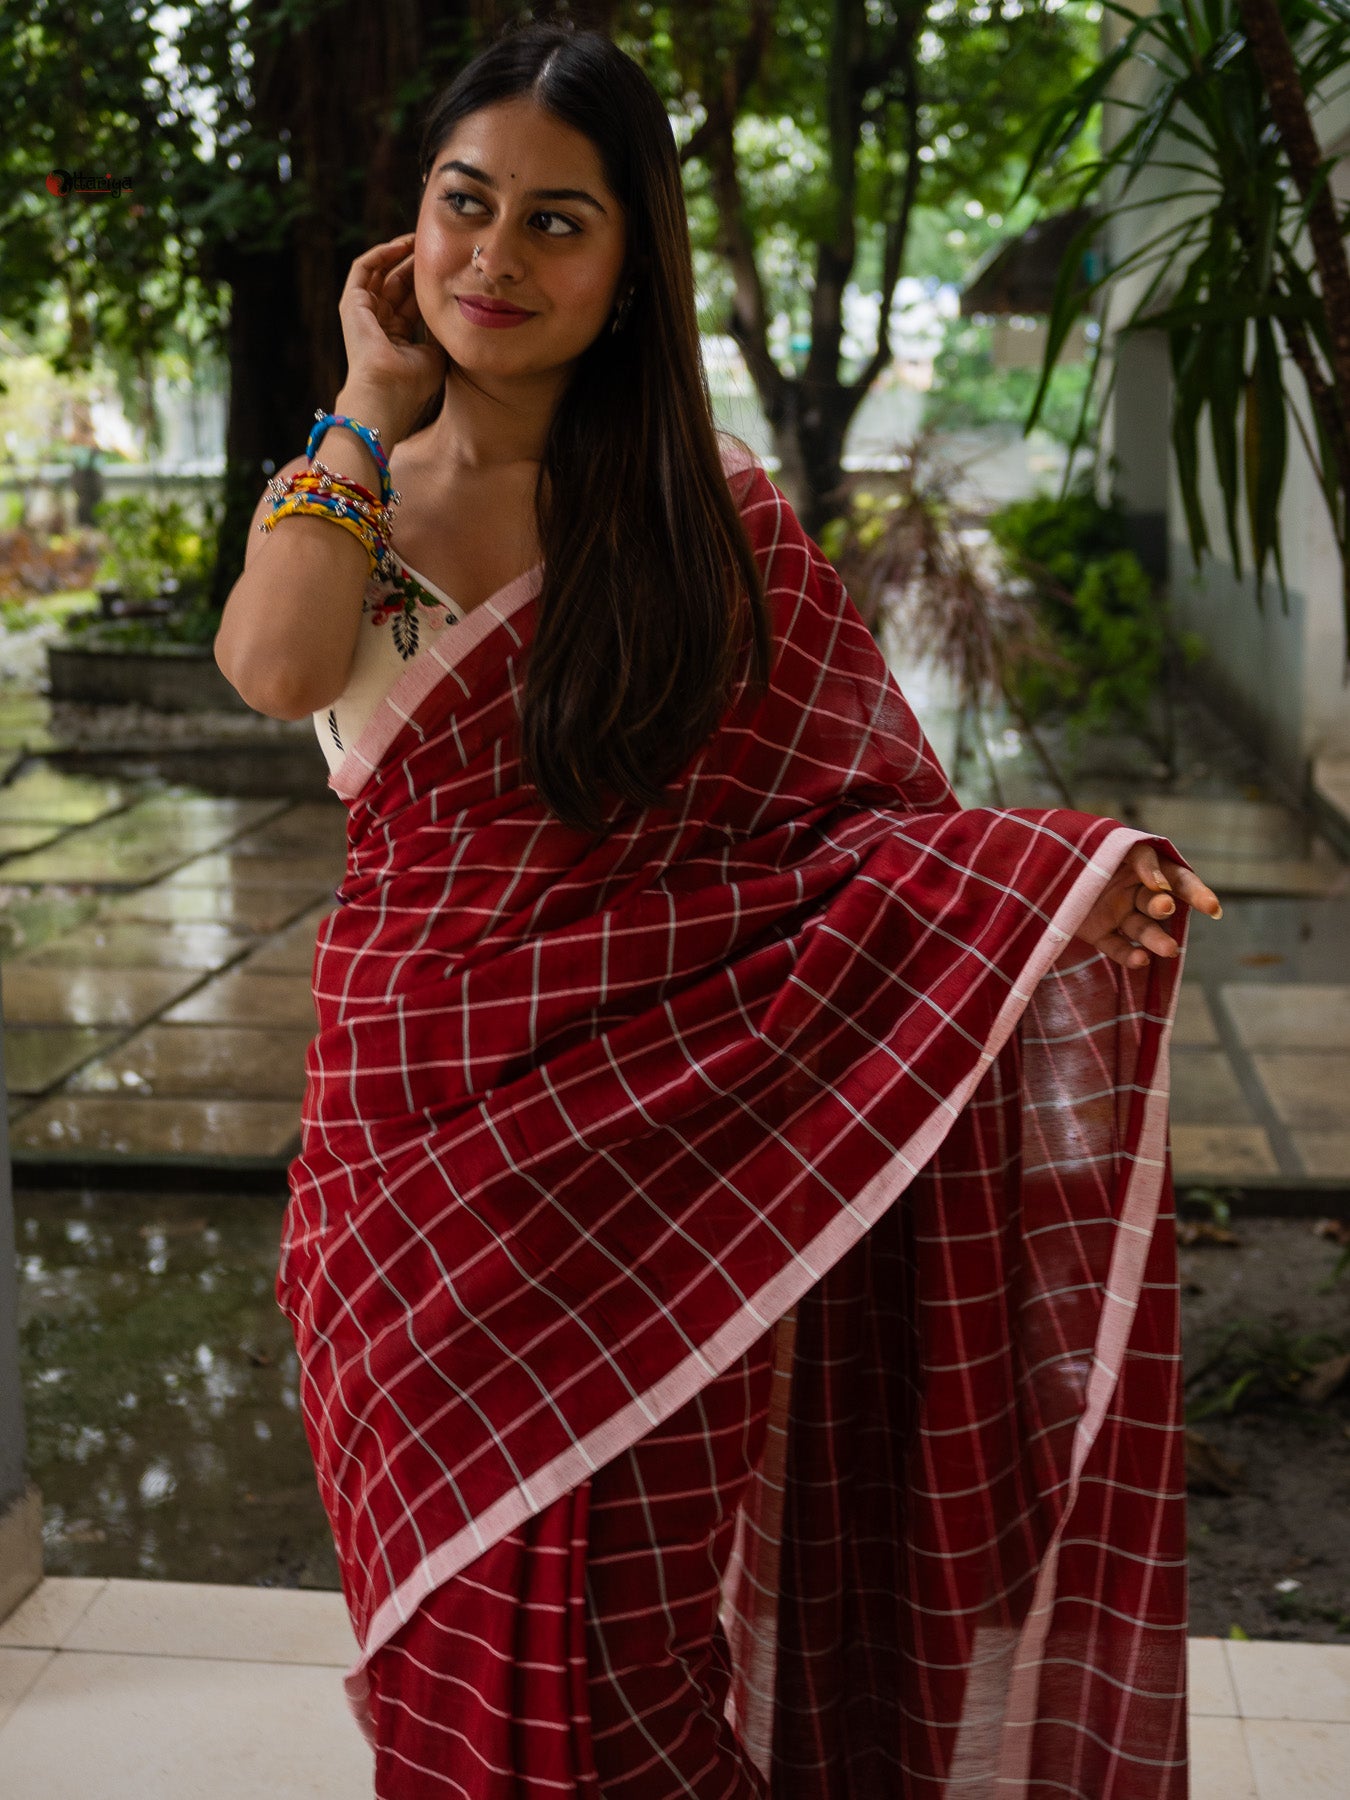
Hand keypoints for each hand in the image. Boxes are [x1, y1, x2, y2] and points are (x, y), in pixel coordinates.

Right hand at [336, 233, 447, 444]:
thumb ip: (439, 329)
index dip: (428, 283)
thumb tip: (456, 309)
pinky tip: (401, 245)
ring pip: (381, 272)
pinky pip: (363, 268)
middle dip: (415, 264)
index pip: (412, 301)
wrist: (387, 390)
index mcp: (397, 337)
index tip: (448, 267)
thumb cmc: (411, 382)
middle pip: (397, 283)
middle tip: (437, 246)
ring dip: (398, 254)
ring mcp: (363, 313)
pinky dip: (380, 253)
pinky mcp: (351, 303)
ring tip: (419, 239)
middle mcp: (378, 323)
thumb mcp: (435, 352)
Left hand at [1074, 841, 1221, 970]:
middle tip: (1164, 908)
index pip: (1178, 881)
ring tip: (1168, 950)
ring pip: (1143, 930)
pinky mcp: (1098, 933)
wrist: (1038, 863)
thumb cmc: (1082, 847)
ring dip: (1156, 940)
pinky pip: (1117, 947)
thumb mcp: (1115, 843)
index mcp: (1144, 868)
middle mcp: (1134, 892)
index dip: (1197, 893)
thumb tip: (1161, 885)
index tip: (1212, 908)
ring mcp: (1117, 914)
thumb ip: (1142, 858)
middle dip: (1164, 909)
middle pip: (1159, 906)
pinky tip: (1141, 959)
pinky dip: (1130, 955)